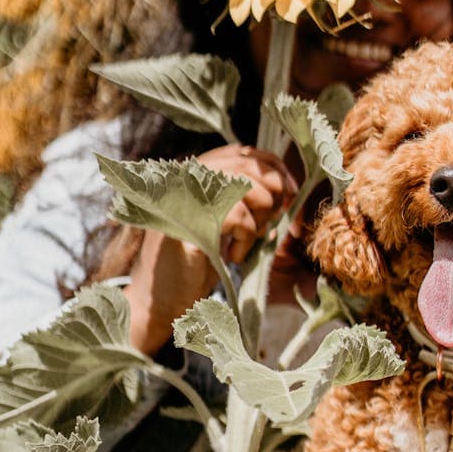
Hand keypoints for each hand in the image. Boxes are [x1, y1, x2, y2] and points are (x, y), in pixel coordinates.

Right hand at [122, 145, 296, 354]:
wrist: (162, 298)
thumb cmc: (198, 260)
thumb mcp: (229, 222)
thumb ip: (251, 199)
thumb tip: (290, 190)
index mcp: (200, 170)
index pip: (250, 153)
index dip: (277, 172)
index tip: (289, 198)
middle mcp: (189, 174)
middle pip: (252, 167)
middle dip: (272, 199)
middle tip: (264, 228)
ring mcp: (184, 194)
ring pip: (249, 190)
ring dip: (257, 223)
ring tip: (242, 243)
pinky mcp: (186, 220)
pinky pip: (238, 217)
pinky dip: (245, 240)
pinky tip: (231, 255)